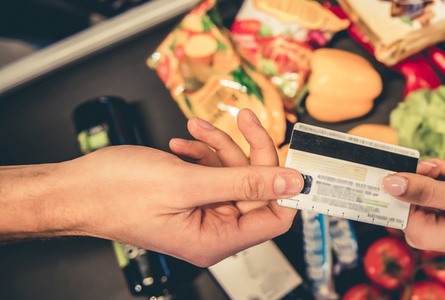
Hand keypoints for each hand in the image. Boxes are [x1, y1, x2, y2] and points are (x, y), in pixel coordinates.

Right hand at [0, 109, 301, 266]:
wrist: (74, 187)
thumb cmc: (113, 194)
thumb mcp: (187, 183)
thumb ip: (245, 182)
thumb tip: (291, 182)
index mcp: (217, 239)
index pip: (276, 218)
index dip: (286, 186)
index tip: (290, 155)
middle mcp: (213, 230)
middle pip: (258, 188)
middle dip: (248, 151)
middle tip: (242, 121)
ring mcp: (203, 213)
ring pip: (235, 173)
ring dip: (220, 146)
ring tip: (198, 130)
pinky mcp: (192, 196)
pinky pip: (214, 171)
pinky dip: (204, 152)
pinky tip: (186, 142)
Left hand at [382, 162, 444, 292]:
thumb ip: (424, 189)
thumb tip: (388, 182)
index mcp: (418, 231)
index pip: (394, 194)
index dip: (410, 175)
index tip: (432, 168)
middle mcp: (416, 230)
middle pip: (405, 188)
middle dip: (428, 173)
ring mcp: (423, 223)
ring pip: (417, 184)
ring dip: (438, 174)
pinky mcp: (431, 215)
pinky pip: (427, 190)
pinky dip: (442, 180)